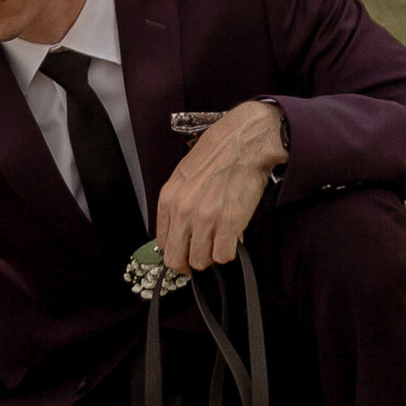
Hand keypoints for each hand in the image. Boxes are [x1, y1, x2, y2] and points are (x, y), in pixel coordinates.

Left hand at [155, 100, 285, 273]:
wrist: (243, 143)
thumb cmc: (216, 154)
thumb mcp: (184, 175)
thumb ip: (179, 204)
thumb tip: (183, 230)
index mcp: (168, 198)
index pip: (162, 243)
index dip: (175, 251)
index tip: (184, 252)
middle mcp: (182, 211)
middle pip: (176, 259)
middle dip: (188, 263)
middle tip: (201, 256)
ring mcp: (205, 219)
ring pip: (200, 261)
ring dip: (210, 256)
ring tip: (219, 242)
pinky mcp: (229, 224)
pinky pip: (223, 256)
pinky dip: (228, 252)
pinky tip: (232, 238)